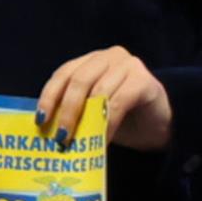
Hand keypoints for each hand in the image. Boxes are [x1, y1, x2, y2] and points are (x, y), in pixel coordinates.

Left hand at [36, 48, 172, 152]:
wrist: (160, 125)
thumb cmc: (122, 119)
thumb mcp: (93, 112)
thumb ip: (74, 111)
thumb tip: (46, 129)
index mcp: (90, 61)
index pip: (64, 73)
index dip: (49, 96)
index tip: (40, 120)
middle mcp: (109, 56)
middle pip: (79, 80)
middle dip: (67, 110)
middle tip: (60, 137)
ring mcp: (128, 64)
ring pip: (98, 91)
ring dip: (87, 121)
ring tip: (79, 143)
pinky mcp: (144, 80)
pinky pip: (119, 102)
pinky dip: (107, 124)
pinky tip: (102, 142)